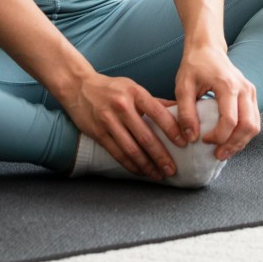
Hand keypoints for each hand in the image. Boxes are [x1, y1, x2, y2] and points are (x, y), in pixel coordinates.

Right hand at [59, 71, 186, 181]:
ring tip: (158, 175)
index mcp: (135, 93)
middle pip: (145, 136)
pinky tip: (140, 171)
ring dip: (146, 165)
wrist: (78, 86)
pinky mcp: (98, 133)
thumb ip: (154, 101)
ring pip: (131, 149)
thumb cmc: (111, 88)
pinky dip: (130, 165)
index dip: (172, 130)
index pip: (158, 113)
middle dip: (161, 155)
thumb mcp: (133, 87)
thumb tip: (178, 111)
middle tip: (172, 169)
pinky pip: (117, 153)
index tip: (184, 143)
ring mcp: (108, 120)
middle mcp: (122, 106)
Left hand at [174, 42, 259, 160]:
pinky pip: (254, 120)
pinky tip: (230, 140)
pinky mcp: (251, 95)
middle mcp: (244, 89)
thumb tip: (191, 138)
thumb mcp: (182, 87)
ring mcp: (250, 91)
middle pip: (248, 126)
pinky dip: (244, 134)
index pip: (230, 120)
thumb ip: (185, 112)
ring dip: (241, 142)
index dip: (218, 136)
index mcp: (227, 85)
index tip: (203, 140)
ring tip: (224, 151)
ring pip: (254, 125)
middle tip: (217, 154)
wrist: (207, 48)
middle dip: (233, 145)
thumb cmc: (194, 66)